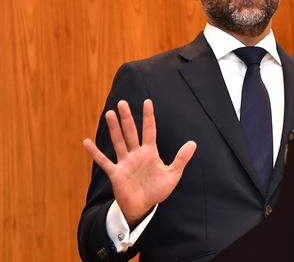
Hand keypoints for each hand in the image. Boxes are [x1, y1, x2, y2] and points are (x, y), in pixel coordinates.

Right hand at [83, 99, 195, 226]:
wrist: (143, 207)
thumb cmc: (157, 190)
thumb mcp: (172, 174)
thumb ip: (181, 159)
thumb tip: (193, 143)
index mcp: (150, 152)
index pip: (149, 130)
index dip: (148, 117)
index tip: (147, 102)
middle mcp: (136, 154)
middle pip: (131, 132)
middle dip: (127, 118)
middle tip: (122, 102)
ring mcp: (125, 163)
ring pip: (118, 142)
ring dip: (114, 128)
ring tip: (109, 114)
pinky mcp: (116, 173)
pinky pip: (104, 161)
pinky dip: (95, 153)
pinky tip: (87, 142)